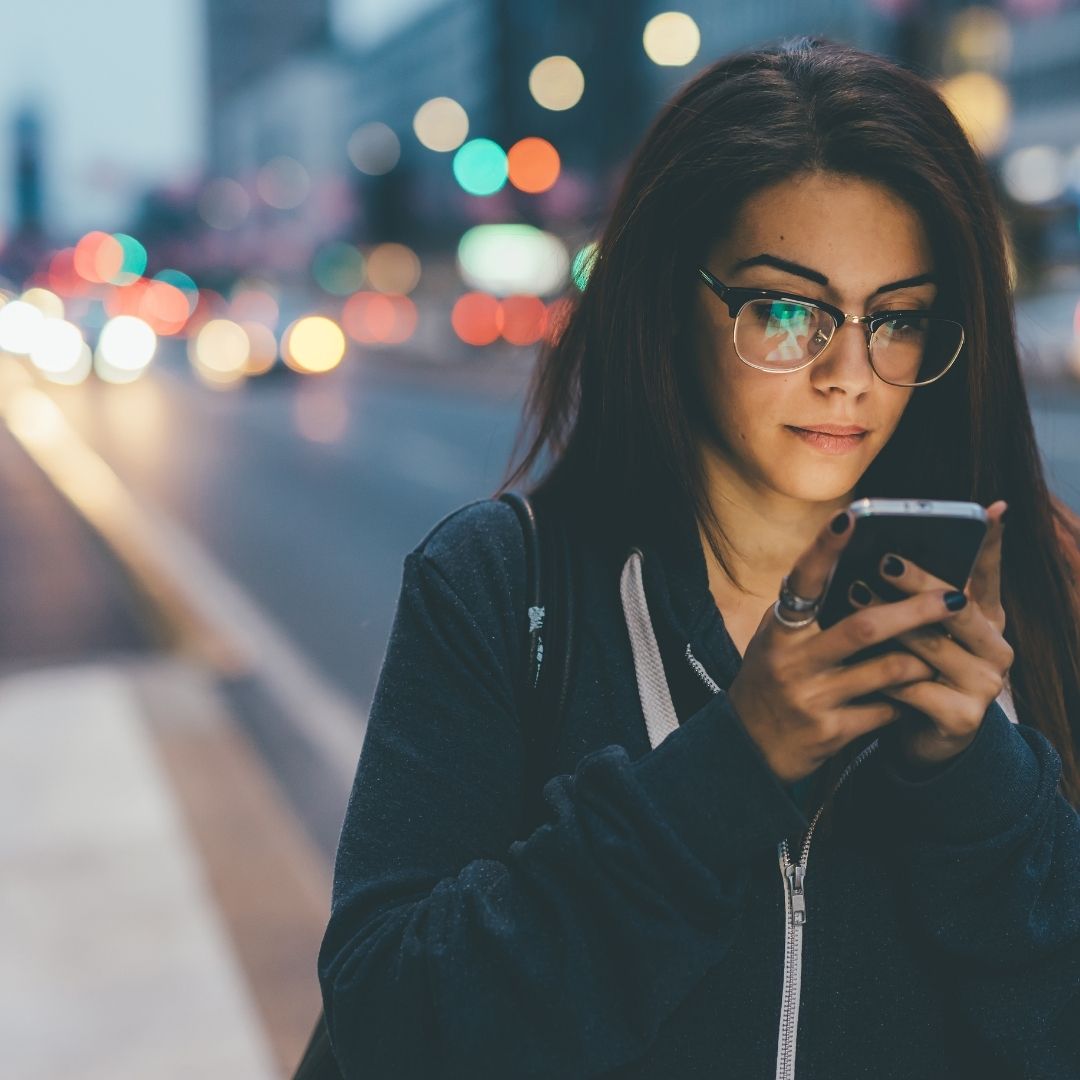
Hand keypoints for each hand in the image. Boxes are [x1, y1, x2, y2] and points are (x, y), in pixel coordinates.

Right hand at [727, 510, 966, 784]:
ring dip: (921, 657)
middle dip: (915, 611)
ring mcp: (810, 699)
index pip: (802, 581)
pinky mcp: (830, 733)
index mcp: (777, 631)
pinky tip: (914, 692)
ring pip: (885, 671)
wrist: (747, 749)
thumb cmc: (768, 681)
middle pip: (863, 627)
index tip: (850, 518)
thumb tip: (854, 569)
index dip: (825, 549)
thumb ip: (807, 612)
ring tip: (945, 647)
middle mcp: (791, 662)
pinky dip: (904, 698)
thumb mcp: (774, 641)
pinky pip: (884, 711)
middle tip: (954, 597)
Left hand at [849, 501, 1012, 767]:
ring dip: (888, 623)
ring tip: (853, 596)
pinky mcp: (961, 717)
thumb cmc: (913, 671)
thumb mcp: (919, 630)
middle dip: (917, 582)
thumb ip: (912, 596)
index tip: (989, 510)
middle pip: (956, 607)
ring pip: (930, 646)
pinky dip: (880, 673)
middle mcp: (995, 648)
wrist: (919, 738)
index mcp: (988, 620)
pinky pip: (913, 688)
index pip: (990, 575)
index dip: (991, 544)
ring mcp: (983, 684)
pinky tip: (853, 658)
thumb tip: (878, 546)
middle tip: (883, 559)